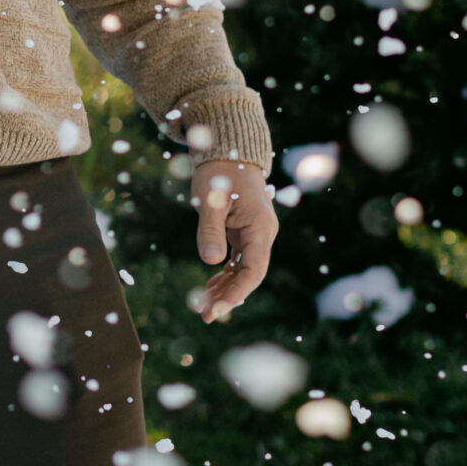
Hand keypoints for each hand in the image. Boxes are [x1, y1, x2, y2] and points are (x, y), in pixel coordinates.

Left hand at [190, 158, 277, 323]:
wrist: (228, 149)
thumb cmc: (220, 170)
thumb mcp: (211, 197)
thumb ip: (210, 228)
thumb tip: (211, 261)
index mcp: (260, 228)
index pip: (253, 271)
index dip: (236, 293)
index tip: (217, 310)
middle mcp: (262, 234)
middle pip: (249, 275)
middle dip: (229, 297)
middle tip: (204, 315)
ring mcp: (255, 234)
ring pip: (243, 270)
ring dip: (226, 289)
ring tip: (204, 307)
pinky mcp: (245, 232)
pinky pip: (238, 261)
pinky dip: (224, 275)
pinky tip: (209, 288)